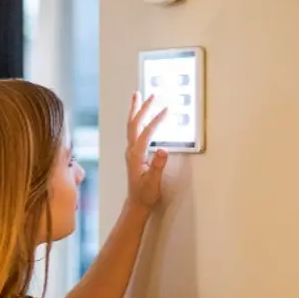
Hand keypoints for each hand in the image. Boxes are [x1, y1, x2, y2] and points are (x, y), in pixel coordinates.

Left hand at [126, 92, 170, 207]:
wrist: (137, 202)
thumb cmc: (145, 194)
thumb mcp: (153, 182)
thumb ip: (158, 166)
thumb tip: (163, 150)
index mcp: (136, 155)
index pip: (146, 132)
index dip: (156, 120)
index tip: (167, 110)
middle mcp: (131, 150)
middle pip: (134, 123)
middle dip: (141, 108)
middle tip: (150, 95)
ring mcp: (131, 151)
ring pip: (132, 125)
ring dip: (136, 110)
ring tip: (139, 96)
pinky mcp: (134, 153)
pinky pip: (134, 131)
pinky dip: (138, 119)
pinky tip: (142, 115)